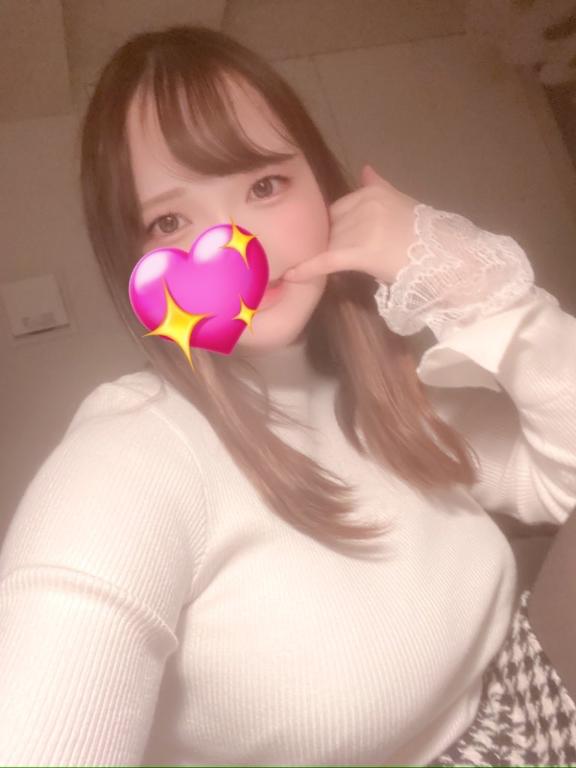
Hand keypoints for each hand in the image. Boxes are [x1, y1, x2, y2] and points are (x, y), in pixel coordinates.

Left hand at [284, 164, 420, 285]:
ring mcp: (360, 229)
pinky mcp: (356, 252)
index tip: (340, 241)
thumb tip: (365, 168)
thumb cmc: (423, 235)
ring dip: (321, 255)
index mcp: (373, 193)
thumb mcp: (401, 202)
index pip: (340, 209)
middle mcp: (365, 206)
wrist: (440, 260)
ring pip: (329, 243)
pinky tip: (290, 276)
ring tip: (311, 268)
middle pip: (332, 225)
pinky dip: (306, 269)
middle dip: (332, 241)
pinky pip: (325, 260)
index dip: (338, 228)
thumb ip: (379, 185)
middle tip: (336, 258)